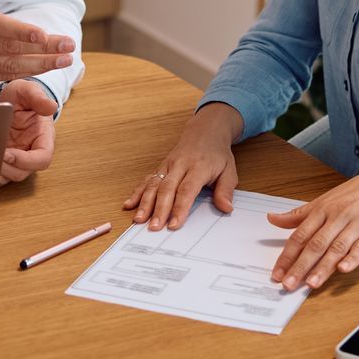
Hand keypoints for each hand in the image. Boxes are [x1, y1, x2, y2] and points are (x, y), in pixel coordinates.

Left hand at [0, 79, 57, 185]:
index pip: (42, 159)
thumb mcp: (28, 91)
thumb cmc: (22, 97)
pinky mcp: (4, 162)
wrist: (10, 100)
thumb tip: (51, 106)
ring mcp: (17, 159)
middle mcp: (31, 152)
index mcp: (43, 138)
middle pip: (23, 172)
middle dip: (6, 167)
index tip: (9, 154)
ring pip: (9, 177)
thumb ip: (38, 97)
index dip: (26, 161)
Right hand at [122, 103, 243, 229]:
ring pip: (153, 184)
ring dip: (145, 203)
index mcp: (199, 166)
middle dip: (159, 209)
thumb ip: (226, 190)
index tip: (174, 224)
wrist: (205, 131)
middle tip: (154, 227)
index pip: (187, 189)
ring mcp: (168, 165)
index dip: (180, 207)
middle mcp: (180, 165)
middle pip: (167, 188)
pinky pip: (147, 180)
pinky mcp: (161, 167)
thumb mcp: (229, 170)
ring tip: (138, 220)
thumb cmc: (217, 154)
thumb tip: (226, 208)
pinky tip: (129, 205)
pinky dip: (137, 192)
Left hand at [268, 161, 358, 291]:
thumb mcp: (326, 200)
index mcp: (323, 209)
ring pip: (337, 247)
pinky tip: (344, 269)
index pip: (300, 235)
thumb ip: (300, 214)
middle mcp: (338, 216)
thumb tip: (273, 219)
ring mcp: (357, 223)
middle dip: (300, 266)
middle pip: (315, 244)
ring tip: (311, 284)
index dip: (287, 256)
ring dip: (323, 267)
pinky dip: (353, 258)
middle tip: (288, 284)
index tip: (277, 273)